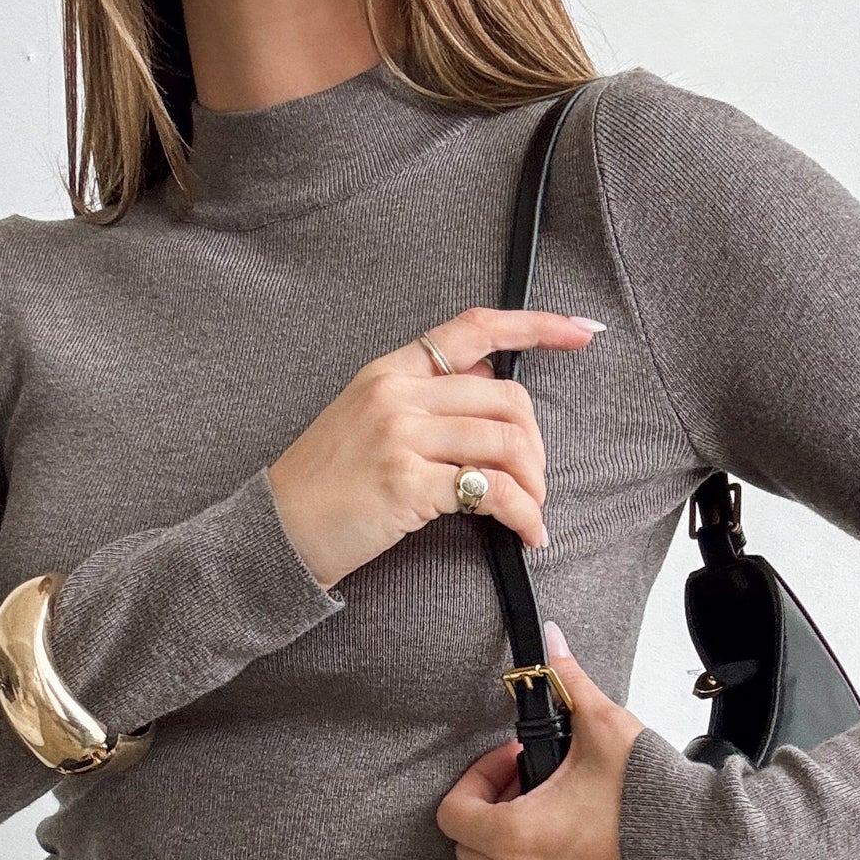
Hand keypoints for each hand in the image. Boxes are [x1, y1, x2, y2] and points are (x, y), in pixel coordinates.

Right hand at [265, 308, 604, 589]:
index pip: (475, 329)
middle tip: (536, 483)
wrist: (277, 529)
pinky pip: (489, 491)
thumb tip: (486, 392)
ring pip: (505, 444)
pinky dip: (522, 515)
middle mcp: (398, 393)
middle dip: (536, 446)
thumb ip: (424, 401)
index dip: (537, 326)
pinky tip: (527, 534)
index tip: (582, 334)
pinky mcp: (407, 484)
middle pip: (506, 399)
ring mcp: (401, 437)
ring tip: (532, 512)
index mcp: (391, 370)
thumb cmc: (325, 484)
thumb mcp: (366, 419)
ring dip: (534, 485)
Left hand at [435, 622, 645, 859]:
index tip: (513, 768)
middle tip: (538, 796)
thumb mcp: (606, 729)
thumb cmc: (656, 801)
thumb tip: (549, 642)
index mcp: (513, 837)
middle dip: (496, 819)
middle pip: (473, 854)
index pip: (453, 815)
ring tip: (550, 841)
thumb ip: (568, 684)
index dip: (478, 782)